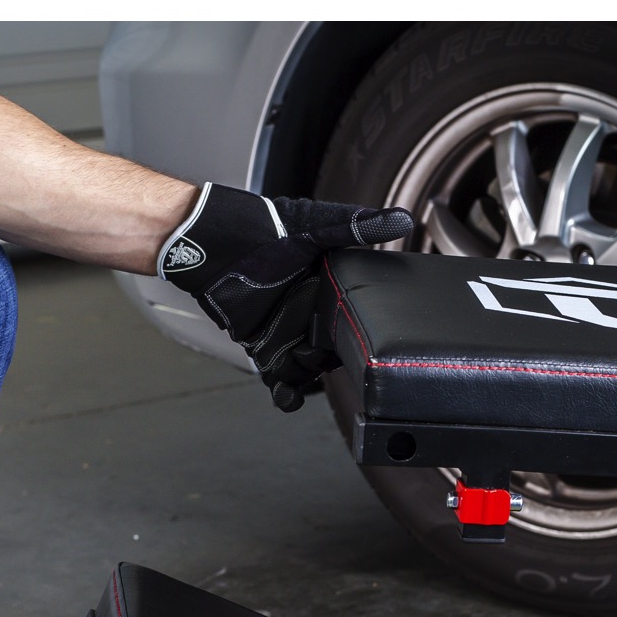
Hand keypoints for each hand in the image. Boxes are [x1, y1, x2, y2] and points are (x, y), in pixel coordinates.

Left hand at [157, 184, 412, 409]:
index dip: (360, 335)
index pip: (352, 320)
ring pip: (306, 368)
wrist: (214, 241)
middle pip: (330, 349)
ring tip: (305, 374)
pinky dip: (284, 393)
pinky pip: (278, 377)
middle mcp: (309, 314)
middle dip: (329, 358)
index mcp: (327, 288)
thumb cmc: (263, 226)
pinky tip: (288, 396)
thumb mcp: (318, 224)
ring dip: (306, 376)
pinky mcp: (260, 345)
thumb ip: (357, 227)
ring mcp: (285, 332)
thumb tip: (401, 220)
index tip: (366, 344)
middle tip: (324, 352)